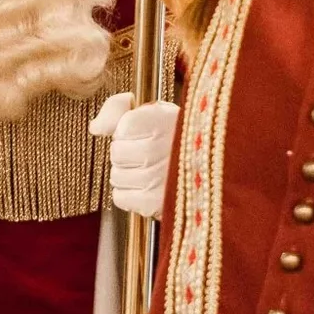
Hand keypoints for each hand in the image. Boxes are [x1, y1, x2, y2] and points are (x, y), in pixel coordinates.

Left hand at [90, 92, 178, 218]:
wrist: (219, 172)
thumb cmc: (181, 141)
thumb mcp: (157, 112)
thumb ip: (119, 110)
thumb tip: (94, 128)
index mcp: (161, 118)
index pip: (120, 128)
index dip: (129, 133)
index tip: (148, 135)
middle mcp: (158, 146)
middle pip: (116, 152)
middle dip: (128, 154)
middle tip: (150, 155)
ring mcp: (156, 177)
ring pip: (116, 175)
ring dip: (129, 175)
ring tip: (152, 172)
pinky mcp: (153, 203)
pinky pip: (120, 197)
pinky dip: (130, 195)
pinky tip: (149, 188)